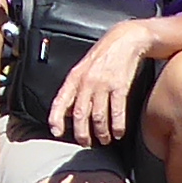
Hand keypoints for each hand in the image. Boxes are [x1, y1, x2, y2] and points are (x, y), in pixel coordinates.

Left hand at [44, 20, 151, 145]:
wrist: (125, 40)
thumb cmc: (104, 55)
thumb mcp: (83, 67)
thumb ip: (74, 88)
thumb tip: (67, 110)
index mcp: (74, 77)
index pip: (61, 101)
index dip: (56, 118)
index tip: (56, 132)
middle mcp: (87, 82)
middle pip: (79, 114)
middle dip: (82, 133)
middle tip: (86, 143)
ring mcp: (103, 85)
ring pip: (98, 117)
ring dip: (101, 132)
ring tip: (104, 139)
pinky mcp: (120, 87)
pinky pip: (116, 112)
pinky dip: (117, 126)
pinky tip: (118, 132)